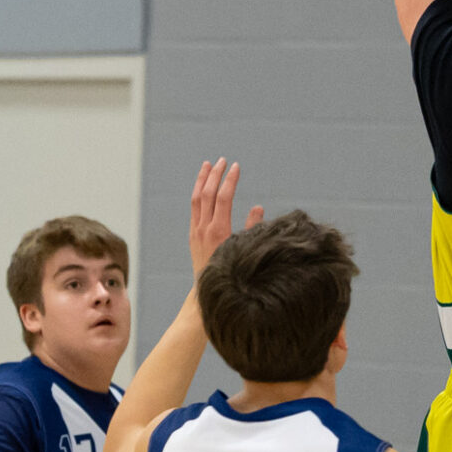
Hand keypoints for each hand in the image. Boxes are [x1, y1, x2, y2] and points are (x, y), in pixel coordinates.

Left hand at [188, 158, 262, 278]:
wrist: (207, 291)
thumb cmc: (230, 271)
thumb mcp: (243, 249)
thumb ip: (252, 227)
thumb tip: (258, 206)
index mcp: (218, 231)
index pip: (223, 197)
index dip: (230, 180)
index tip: (237, 166)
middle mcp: (204, 228)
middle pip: (207, 193)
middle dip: (215, 174)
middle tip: (223, 160)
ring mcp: (196, 230)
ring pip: (197, 198)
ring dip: (202, 180)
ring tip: (208, 165)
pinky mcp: (192, 234)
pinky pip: (194, 207)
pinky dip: (198, 193)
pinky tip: (203, 185)